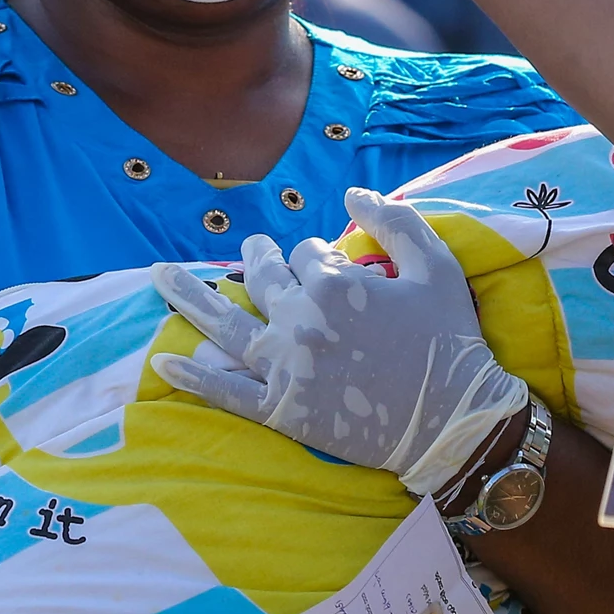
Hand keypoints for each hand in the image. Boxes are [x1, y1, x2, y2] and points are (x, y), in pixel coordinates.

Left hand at [150, 188, 528, 495]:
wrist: (453, 421)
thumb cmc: (449, 340)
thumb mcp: (436, 265)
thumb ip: (394, 220)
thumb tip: (352, 192)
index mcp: (333, 284)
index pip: (306, 255)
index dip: (318, 256)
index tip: (333, 267)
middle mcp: (299, 321)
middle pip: (263, 280)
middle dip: (256, 259)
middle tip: (252, 249)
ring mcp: (285, 367)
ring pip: (226, 326)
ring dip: (190, 298)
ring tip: (160, 277)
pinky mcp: (281, 411)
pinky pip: (227, 392)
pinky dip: (194, 379)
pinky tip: (164, 365)